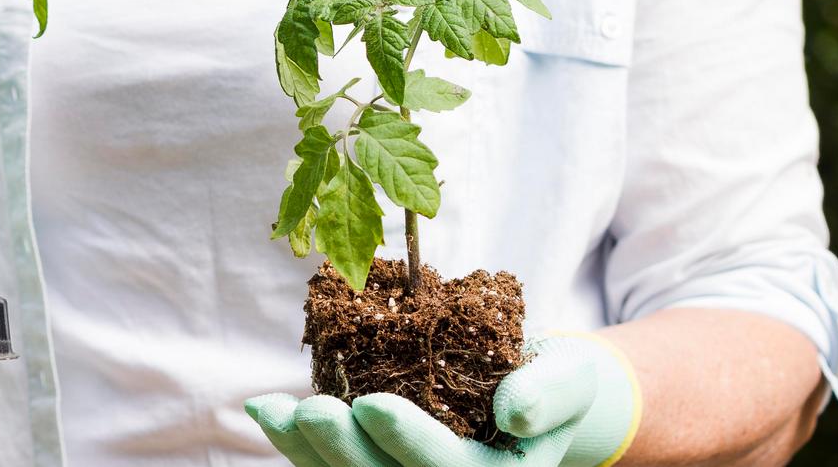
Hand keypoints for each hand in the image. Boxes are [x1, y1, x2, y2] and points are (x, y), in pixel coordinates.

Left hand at [246, 334, 641, 466]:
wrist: (525, 392)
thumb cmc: (549, 382)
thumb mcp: (570, 379)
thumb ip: (548, 394)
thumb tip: (513, 411)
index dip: (408, 441)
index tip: (370, 404)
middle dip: (344, 451)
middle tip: (314, 409)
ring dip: (306, 450)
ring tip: (275, 411)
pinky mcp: (373, 465)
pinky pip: (329, 465)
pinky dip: (295, 442)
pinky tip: (267, 411)